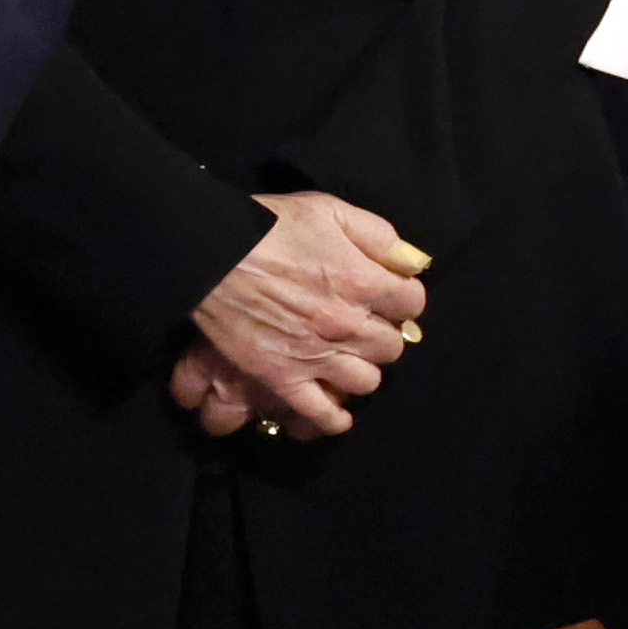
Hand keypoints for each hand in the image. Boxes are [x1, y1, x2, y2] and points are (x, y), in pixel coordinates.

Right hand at [189, 192, 423, 441]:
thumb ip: (381, 236)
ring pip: (367, 382)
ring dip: (363, 368)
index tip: (391, 293)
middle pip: (393, 346)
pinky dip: (334, 419)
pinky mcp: (283, 378)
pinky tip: (339, 413)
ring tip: (349, 356)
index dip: (404, 296)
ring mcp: (315, 356)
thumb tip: (415, 262)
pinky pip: (321, 413)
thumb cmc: (271, 225)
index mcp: (363, 282)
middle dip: (384, 333)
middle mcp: (347, 325)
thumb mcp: (332, 209)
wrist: (212, 253)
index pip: (413, 303)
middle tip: (367, 323)